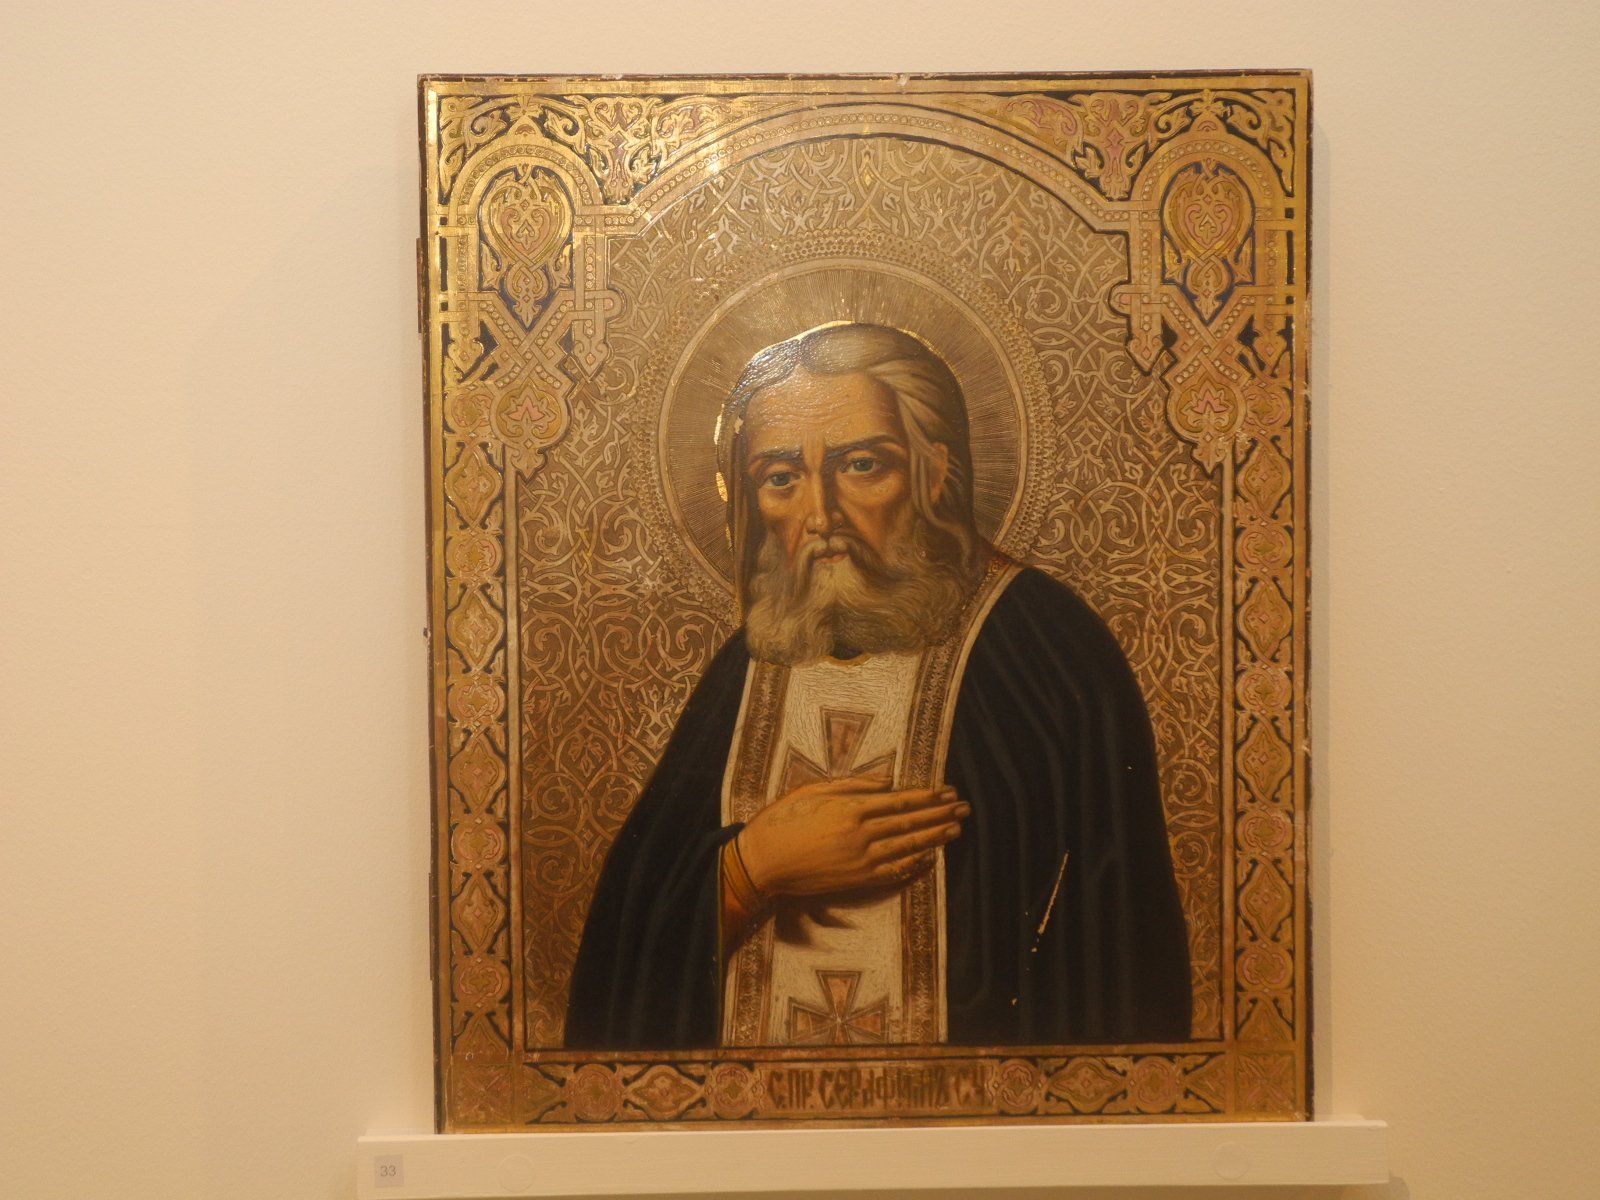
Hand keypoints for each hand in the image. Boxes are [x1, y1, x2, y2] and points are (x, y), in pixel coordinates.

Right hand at [737, 776, 968, 897]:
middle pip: (910, 822)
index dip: (927, 797)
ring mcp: (861, 860)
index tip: (948, 792)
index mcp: (851, 808)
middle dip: (940, 815)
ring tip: (956, 829)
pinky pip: (893, 872)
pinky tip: (929, 858)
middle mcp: (861, 834)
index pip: (900, 801)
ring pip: (907, 846)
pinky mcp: (856, 880)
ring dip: (935, 838)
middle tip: (964, 808)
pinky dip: (914, 864)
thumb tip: (886, 782)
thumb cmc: (782, 821)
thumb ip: (851, 785)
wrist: (762, 862)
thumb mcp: (813, 791)